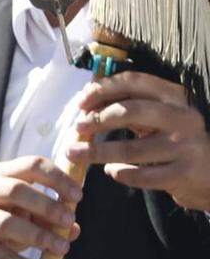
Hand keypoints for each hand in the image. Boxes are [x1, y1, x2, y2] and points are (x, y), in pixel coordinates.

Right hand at [0, 156, 82, 258]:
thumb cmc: (2, 214)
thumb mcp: (24, 207)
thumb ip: (49, 215)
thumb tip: (73, 229)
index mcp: (1, 174)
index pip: (31, 166)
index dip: (58, 179)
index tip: (78, 196)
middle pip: (16, 191)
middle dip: (47, 205)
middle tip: (69, 220)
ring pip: (7, 223)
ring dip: (39, 235)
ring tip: (62, 248)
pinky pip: (2, 257)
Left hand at [67, 72, 209, 210]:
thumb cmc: (173, 138)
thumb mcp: (158, 115)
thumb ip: (129, 105)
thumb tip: (86, 100)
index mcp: (175, 96)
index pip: (135, 82)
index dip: (104, 88)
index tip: (80, 102)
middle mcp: (182, 118)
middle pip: (131, 111)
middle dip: (99, 119)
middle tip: (78, 128)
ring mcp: (184, 147)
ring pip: (130, 149)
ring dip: (96, 152)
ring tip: (75, 153)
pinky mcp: (181, 174)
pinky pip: (140, 176)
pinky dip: (120, 173)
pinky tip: (111, 171)